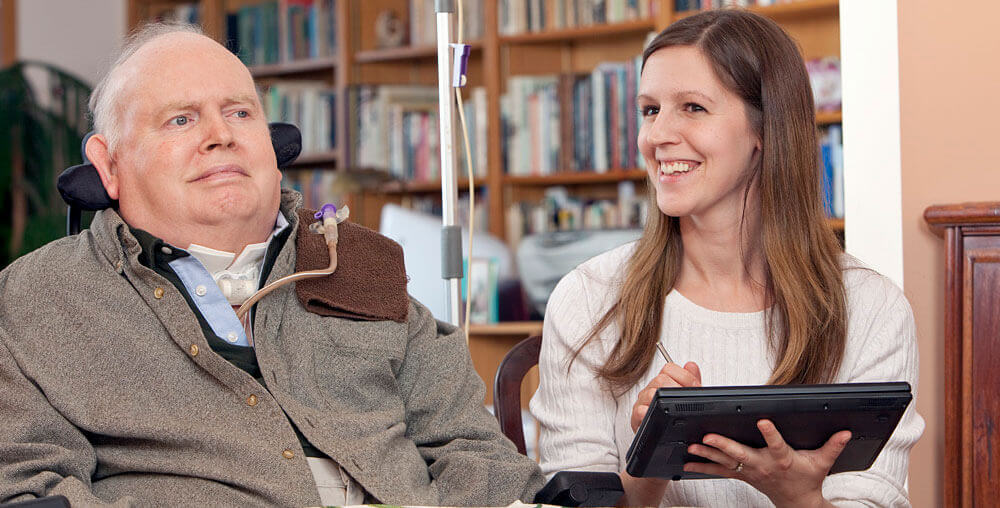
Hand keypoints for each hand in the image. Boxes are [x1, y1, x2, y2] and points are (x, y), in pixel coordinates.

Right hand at [619, 361, 700, 505]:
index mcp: (662, 384)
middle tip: (685, 401)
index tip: (694, 387)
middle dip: (676, 388)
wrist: (662, 449)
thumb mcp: (687, 402)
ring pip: (650, 393)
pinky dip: (647, 413)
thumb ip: (691, 383)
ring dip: (664, 399)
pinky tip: (655, 415)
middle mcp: (650, 391)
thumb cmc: (674, 424)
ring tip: (673, 408)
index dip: (684, 376)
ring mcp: (642, 404)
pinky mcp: (636, 418)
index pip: (670, 369)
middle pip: (661, 379)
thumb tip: (691, 364)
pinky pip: (639, 411)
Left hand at [683, 419, 851, 507]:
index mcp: (782, 459)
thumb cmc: (807, 479)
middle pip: (741, 454)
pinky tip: (688, 461)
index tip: (762, 420)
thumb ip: (833, 445)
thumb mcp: (822, 462)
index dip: (770, 433)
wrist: (797, 503)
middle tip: (708, 435)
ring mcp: (750, 472)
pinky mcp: (741, 475)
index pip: (776, 444)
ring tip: (692, 446)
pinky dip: (703, 466)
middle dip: (724, 445)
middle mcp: (763, 466)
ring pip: (725, 462)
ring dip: (707, 455)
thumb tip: (846, 431)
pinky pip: (719, 471)